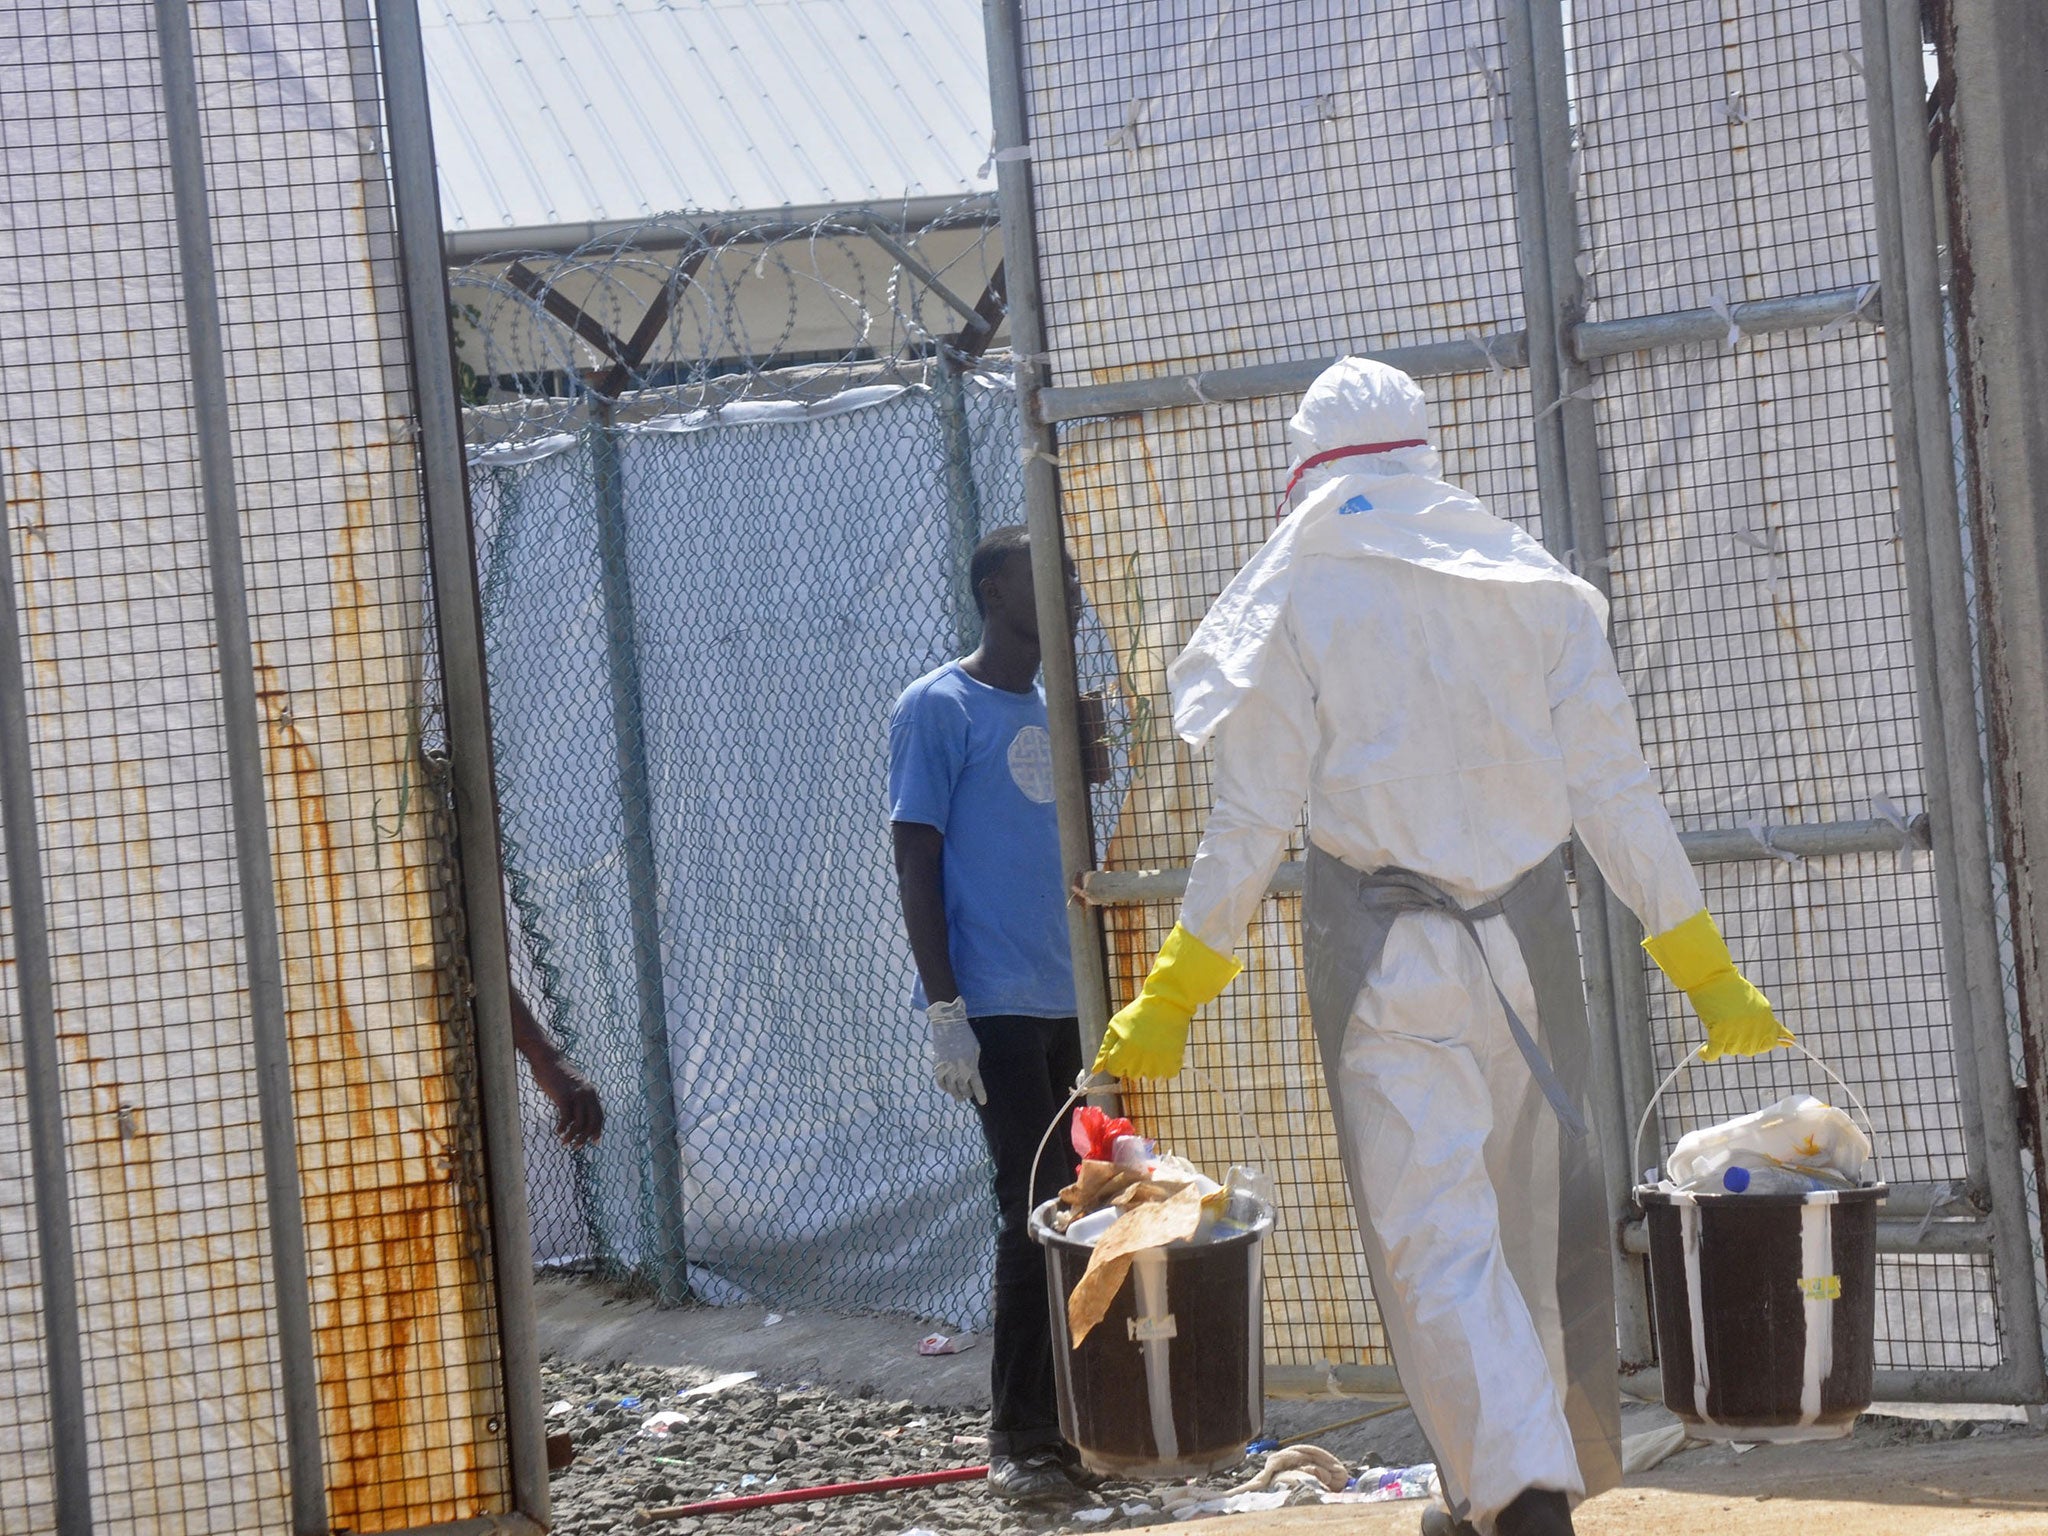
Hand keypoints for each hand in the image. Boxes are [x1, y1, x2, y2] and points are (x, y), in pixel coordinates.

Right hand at [530, 1056, 604, 1146]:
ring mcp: (576, 1095)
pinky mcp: (563, 1096)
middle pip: (592, 1123)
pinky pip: (566, 1118)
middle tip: (577, 1147)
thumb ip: (579, 1097)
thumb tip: (579, 1113)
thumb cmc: (557, 1074)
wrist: (547, 1060)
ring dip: (572, 1136)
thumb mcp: (574, 1085)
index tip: (594, 1142)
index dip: (598, 1130)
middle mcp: (587, 1094)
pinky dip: (563, 1128)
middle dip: (585, 1138)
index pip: (599, 1116)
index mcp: (591, 1092)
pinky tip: (558, 1131)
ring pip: (579, 1124)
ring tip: (565, 1143)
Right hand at [928, 997, 986, 1104]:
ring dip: (957, 1095)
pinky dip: (945, 1088)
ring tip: (960, 1097)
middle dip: (968, 1094)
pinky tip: (948, 1089)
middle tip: (969, 1095)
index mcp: (970, 1064)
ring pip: (952, 1089)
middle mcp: (958, 1069)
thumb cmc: (965, 1035)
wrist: (948, 1025)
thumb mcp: (975, 1048)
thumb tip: (972, 1075)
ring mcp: (946, 1068)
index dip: (981, 1095)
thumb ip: (974, 1063)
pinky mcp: (937, 1066)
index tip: (983, 1102)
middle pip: (964, 1089)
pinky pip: (940, 1082)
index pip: (977, 1085)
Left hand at [1091, 923, 1240, 1080]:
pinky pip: (1165, 1074)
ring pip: (1149, 1075)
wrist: (1167, 1002)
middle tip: (1140, 1042)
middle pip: (1131, 1074)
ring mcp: (1158, 1063)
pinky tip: (1164, 1049)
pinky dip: (1165, 1064)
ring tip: (1153, 1044)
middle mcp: (1141, 1060)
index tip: (1123, 1048)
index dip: (1116, 1059)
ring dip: (1149, 1064)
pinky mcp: (1173, 1063)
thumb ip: (1105, 1049)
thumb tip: (1095, 1070)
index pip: (1114, 1069)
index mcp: (1125, 1050)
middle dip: (1132, 1062)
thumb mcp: (1116, 1026)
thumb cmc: (1138, 1013)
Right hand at [1643, 909, 1794, 1062]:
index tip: (1745, 1030)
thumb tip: (1792, 1041)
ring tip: (1717, 1024)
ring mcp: (1737, 1030)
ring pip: (1731, 1050)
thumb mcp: (1759, 1006)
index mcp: (1766, 1019)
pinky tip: (1704, 1052)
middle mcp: (1754, 1026)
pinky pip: (1714, 1053)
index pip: (1768, 1044)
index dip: (1757, 1041)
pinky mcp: (1718, 1031)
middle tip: (1728, 1021)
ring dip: (1721, 1043)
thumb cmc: (1733, 990)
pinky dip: (1707, 1054)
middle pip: (1748, 1050)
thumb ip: (1773, 1025)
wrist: (1711, 975)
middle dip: (1737, 1041)